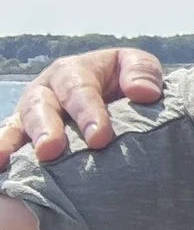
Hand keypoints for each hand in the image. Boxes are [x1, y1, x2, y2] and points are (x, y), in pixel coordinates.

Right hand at [0, 49, 162, 162]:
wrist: (116, 99)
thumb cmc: (127, 83)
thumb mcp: (136, 68)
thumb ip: (142, 73)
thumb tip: (143, 93)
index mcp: (74, 72)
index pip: (80, 90)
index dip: (88, 113)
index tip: (100, 138)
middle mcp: (47, 91)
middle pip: (41, 106)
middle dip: (46, 128)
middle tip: (51, 150)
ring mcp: (31, 113)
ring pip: (18, 125)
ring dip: (14, 143)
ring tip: (10, 161)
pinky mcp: (21, 134)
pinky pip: (8, 141)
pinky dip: (2, 152)